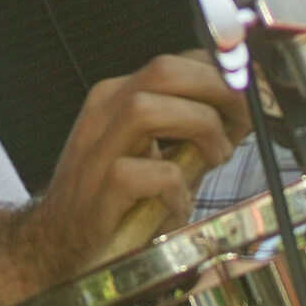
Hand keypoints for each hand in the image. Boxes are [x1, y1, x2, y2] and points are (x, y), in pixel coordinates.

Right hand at [0, 53, 249, 305]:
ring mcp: (96, 148)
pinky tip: (179, 205)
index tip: (249, 101)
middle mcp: (104, 111)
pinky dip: (174, 188)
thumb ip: (194, 132)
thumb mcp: (159, 155)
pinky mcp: (98, 189)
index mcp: (119, 96)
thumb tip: (245, 113)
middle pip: (163, 71)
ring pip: (146, 109)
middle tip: (242, 122)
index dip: (220, 75)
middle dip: (215, 90)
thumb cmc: (117, 200)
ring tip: (215, 156)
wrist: (56, 243)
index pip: (176, 61)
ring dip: (196, 129)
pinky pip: (144, 173)